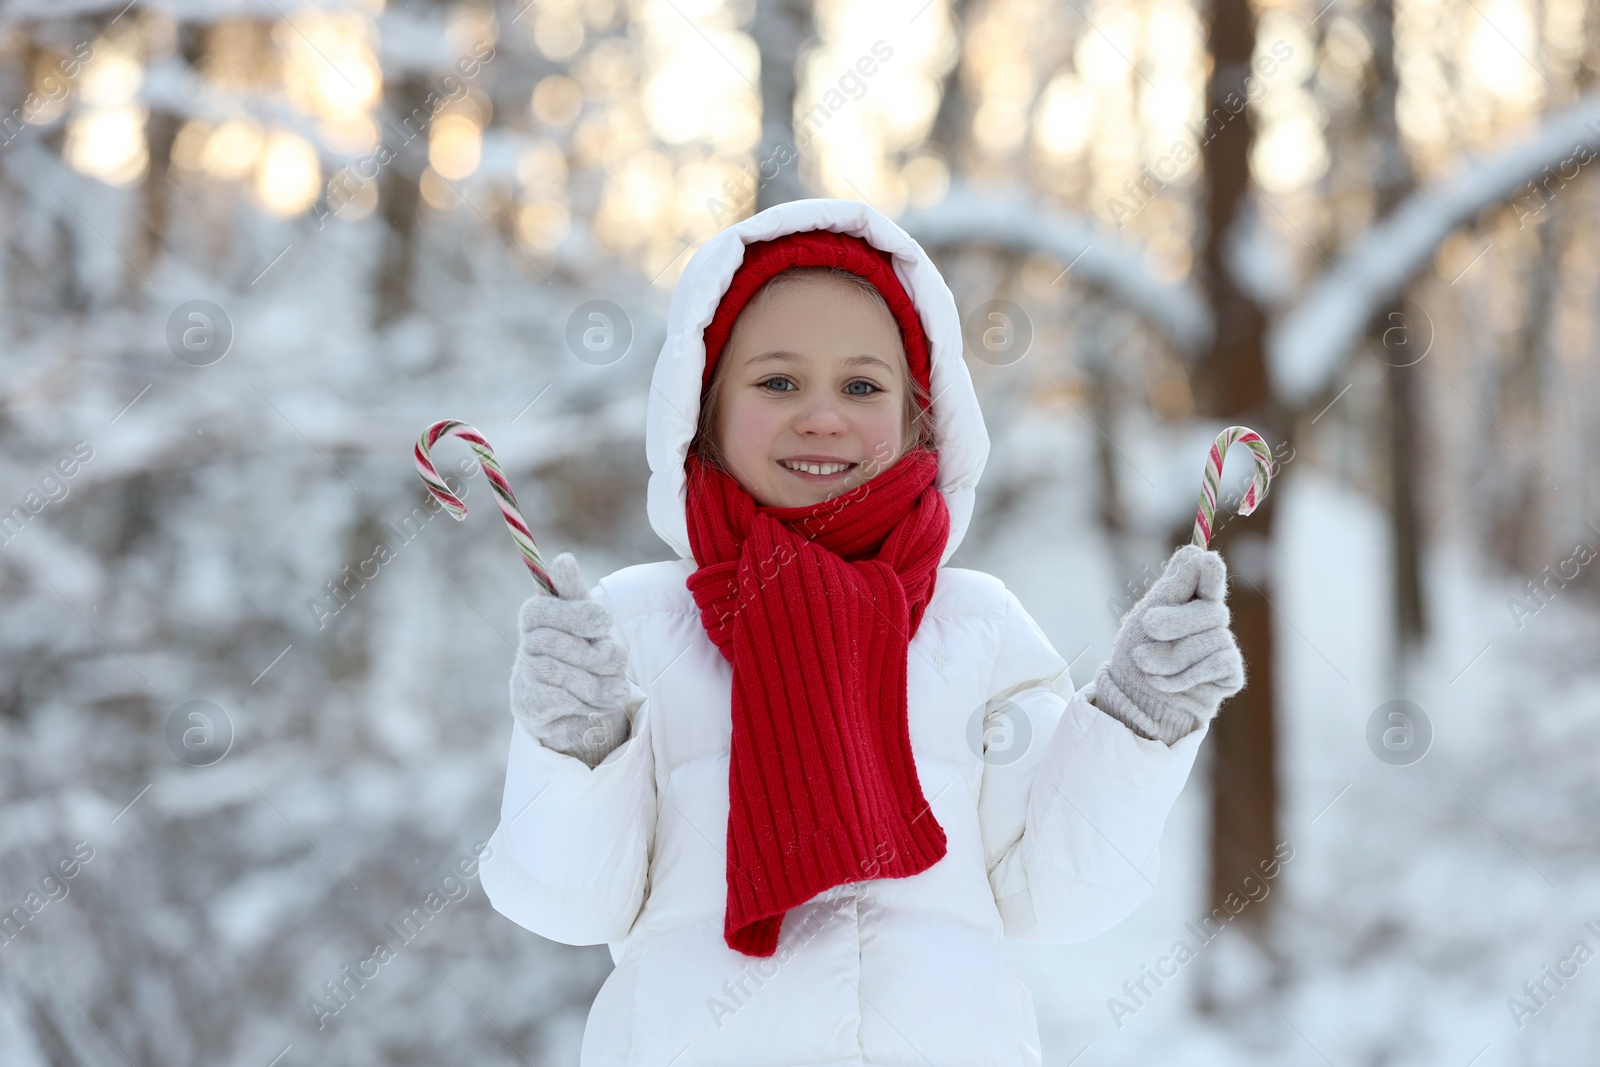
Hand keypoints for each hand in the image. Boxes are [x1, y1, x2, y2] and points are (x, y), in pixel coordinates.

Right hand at [510, 552, 632, 767]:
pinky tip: (593, 705)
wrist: (573, 707)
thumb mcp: (587, 620)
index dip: (575, 614)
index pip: (543, 608)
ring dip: (600, 684)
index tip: (605, 622)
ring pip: (566, 675)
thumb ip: (575, 592)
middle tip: (618, 660)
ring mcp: (524, 676)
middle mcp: (526, 644)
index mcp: (536, 616)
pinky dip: (588, 704)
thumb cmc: (583, 653)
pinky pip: (563, 701)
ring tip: (613, 688)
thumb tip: (563, 560)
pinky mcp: (528, 706)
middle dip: (600, 656)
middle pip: (561, 645)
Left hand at [1092, 544, 1244, 743]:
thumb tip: (1195, 551)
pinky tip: (1162, 683)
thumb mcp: (1144, 619)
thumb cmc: (1138, 655)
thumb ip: (1171, 589)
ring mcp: (1223, 645)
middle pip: (1211, 609)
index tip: (1208, 562)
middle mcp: (1211, 619)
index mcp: (1190, 599)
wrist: (1134, 702)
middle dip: (1175, 620)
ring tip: (1145, 665)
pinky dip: (1183, 676)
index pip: (1208, 579)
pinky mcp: (1230, 673)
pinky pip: (1217, 665)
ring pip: (1211, 640)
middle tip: (1147, 626)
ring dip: (1170, 656)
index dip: (1211, 573)